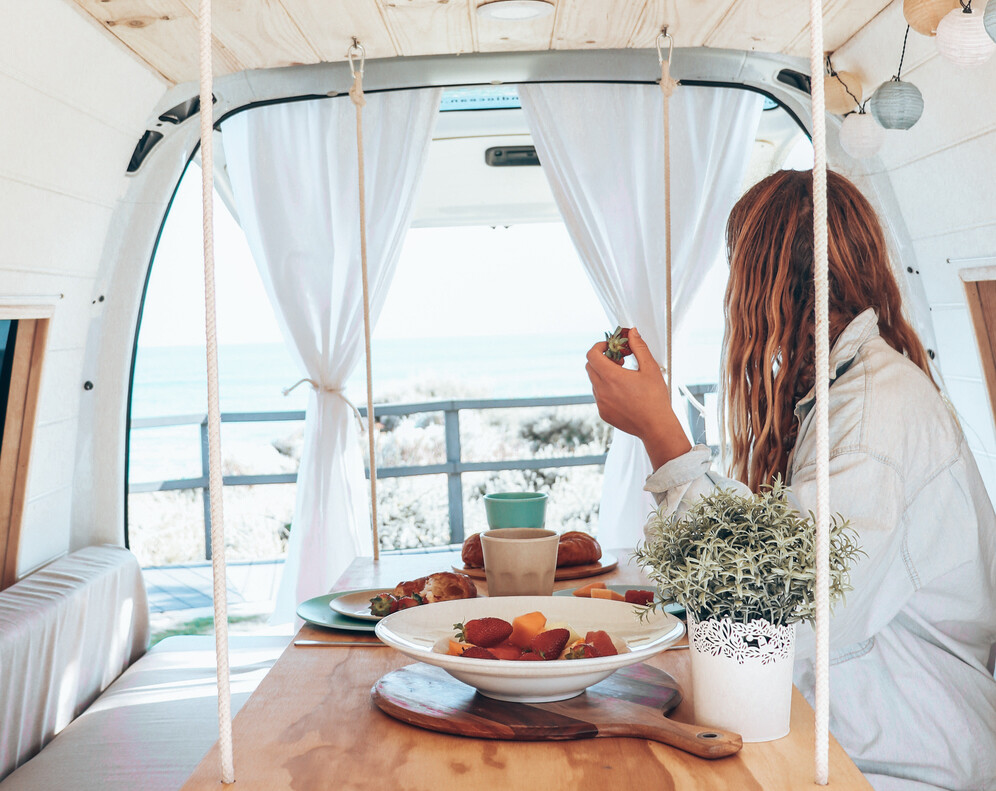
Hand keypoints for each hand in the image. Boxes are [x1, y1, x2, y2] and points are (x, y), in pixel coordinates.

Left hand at [585, 327, 691, 468]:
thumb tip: (632, 333)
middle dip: (602, 359)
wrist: (656, 426)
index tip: (610, 347)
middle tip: (619, 361)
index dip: (599, 346)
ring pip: (594, 381)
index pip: (592, 354)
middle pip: (590, 366)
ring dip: (604, 374)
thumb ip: (639, 347)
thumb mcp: (650, 368)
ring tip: (624, 377)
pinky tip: (624, 392)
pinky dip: (606, 389)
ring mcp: (601, 403)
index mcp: (611, 377)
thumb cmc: (655, 399)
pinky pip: (598, 396)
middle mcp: (602, 390)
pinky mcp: (603, 413)